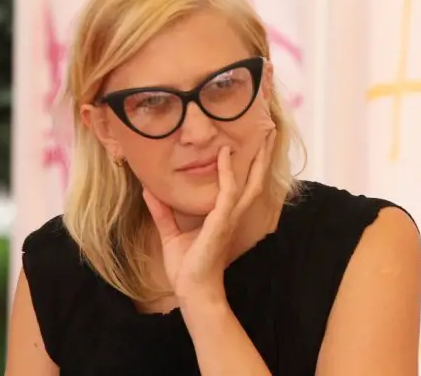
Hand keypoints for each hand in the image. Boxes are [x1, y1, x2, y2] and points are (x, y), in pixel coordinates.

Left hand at [142, 130, 276, 301]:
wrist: (192, 290)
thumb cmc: (187, 268)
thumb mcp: (170, 234)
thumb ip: (163, 211)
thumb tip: (149, 191)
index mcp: (224, 216)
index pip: (242, 185)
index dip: (248, 164)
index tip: (251, 143)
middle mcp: (232, 214)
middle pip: (255, 180)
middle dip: (263, 156)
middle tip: (270, 131)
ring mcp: (229, 217)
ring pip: (250, 181)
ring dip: (258, 158)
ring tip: (263, 136)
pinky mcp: (221, 221)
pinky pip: (228, 191)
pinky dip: (227, 172)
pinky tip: (224, 155)